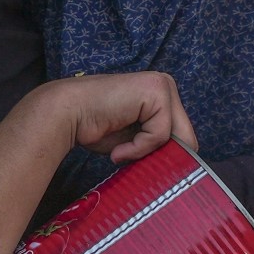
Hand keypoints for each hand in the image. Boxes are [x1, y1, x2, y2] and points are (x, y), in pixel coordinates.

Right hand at [40, 70, 195, 163]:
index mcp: (162, 94)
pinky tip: (118, 149)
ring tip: (121, 153)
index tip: (145, 167)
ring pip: (176, 137)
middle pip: (186, 137)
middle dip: (162, 156)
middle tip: (134, 163)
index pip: (182, 134)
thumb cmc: (95, 127)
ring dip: (147, 152)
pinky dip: (139, 148)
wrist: (67, 115)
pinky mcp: (156, 92)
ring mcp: (162, 86)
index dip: (167, 156)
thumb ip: (157, 144)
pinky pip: (160, 134)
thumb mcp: (135, 138)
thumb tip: (179, 165)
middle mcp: (166, 85)